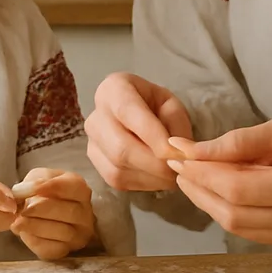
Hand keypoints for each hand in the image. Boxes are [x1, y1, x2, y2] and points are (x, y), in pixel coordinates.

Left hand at [10, 168, 95, 259]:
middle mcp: (85, 214)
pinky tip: (24, 233)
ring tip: (17, 222)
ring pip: (61, 232)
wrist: (41, 214)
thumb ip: (33, 181)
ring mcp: (78, 235)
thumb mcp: (40, 177)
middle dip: (40, 209)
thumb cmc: (43, 193)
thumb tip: (21, 192)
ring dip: (35, 226)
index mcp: (81, 190)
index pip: (70, 187)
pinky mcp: (65, 251)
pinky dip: (34, 241)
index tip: (22, 190)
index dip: (45, 188)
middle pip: (69, 211)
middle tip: (21, 209)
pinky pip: (52, 249)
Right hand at [84, 72, 193, 191]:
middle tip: (179, 168)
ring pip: (118, 167)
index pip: (128, 112)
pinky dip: (143, 183)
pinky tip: (158, 177)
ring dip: (151, 176)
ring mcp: (92, 142)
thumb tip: (175, 153)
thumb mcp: (172, 105)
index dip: (153, 136)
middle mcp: (96, 115)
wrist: (141, 116)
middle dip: (154, 163)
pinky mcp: (96, 164)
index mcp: (113, 89)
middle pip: (120, 147)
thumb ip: (175, 124)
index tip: (175, 153)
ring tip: (173, 173)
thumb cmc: (157, 107)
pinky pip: (117, 180)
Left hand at [169, 118, 271, 245]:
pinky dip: (226, 211)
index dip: (203, 174)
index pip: (238, 189)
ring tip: (192, 177)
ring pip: (236, 227)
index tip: (178, 155)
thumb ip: (240, 141)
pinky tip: (215, 191)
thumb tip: (193, 151)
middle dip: (199, 190)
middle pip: (232, 213)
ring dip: (207, 202)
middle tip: (179, 166)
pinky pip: (248, 231)